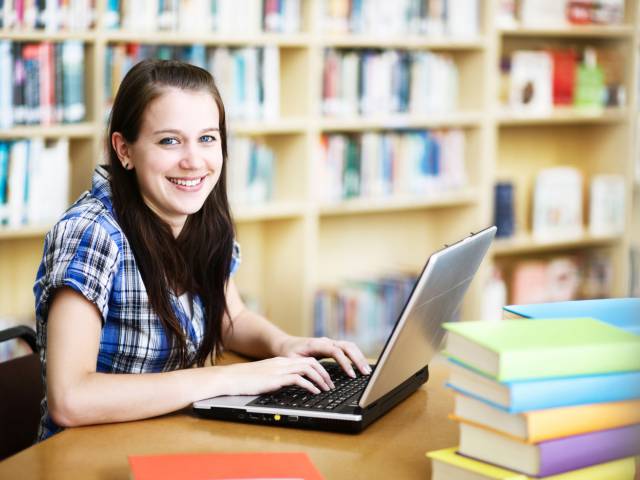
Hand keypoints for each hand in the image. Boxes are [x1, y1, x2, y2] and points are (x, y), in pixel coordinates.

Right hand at [216, 356, 333, 395]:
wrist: (230, 378)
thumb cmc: (243, 380)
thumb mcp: (264, 377)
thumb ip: (276, 378)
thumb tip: (286, 386)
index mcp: (280, 361)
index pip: (306, 360)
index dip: (319, 369)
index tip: (326, 378)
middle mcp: (282, 363)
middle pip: (311, 362)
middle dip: (324, 373)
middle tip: (331, 385)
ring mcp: (279, 369)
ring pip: (308, 369)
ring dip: (321, 379)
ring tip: (326, 389)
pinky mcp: (276, 378)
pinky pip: (299, 379)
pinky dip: (310, 385)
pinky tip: (315, 392)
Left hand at [277, 336, 371, 378]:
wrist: (286, 344)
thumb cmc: (288, 353)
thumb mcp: (292, 361)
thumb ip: (302, 366)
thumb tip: (314, 376)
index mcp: (316, 344)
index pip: (335, 351)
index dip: (345, 363)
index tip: (351, 375)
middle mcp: (325, 341)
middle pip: (347, 346)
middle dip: (358, 359)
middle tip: (366, 373)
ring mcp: (330, 342)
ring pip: (349, 346)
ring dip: (359, 357)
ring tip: (367, 371)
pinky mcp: (332, 346)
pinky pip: (347, 349)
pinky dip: (356, 356)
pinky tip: (360, 366)